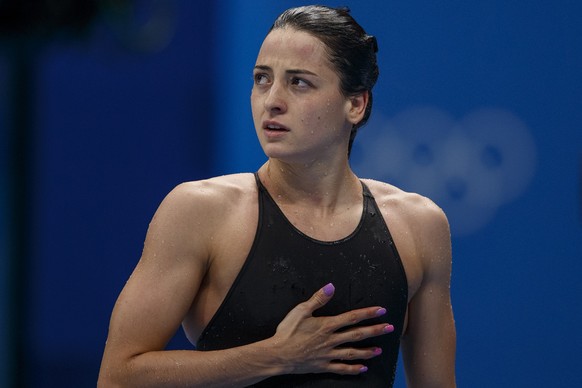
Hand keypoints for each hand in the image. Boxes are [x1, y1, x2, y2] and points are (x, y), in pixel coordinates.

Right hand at [271, 283, 393, 374]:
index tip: (381, 311)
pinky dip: (352, 369)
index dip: (367, 313)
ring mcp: (328, 354)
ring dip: (367, 351)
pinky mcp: (322, 366)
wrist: (278, 354)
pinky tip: (362, 368)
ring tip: (379, 350)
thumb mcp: (301, 311)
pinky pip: (341, 368)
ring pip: (352, 352)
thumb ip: (318, 299)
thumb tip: (331, 287)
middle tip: (390, 328)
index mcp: (327, 325)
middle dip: (375, 331)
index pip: (352, 318)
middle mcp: (331, 340)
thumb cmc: (287, 331)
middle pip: (357, 335)